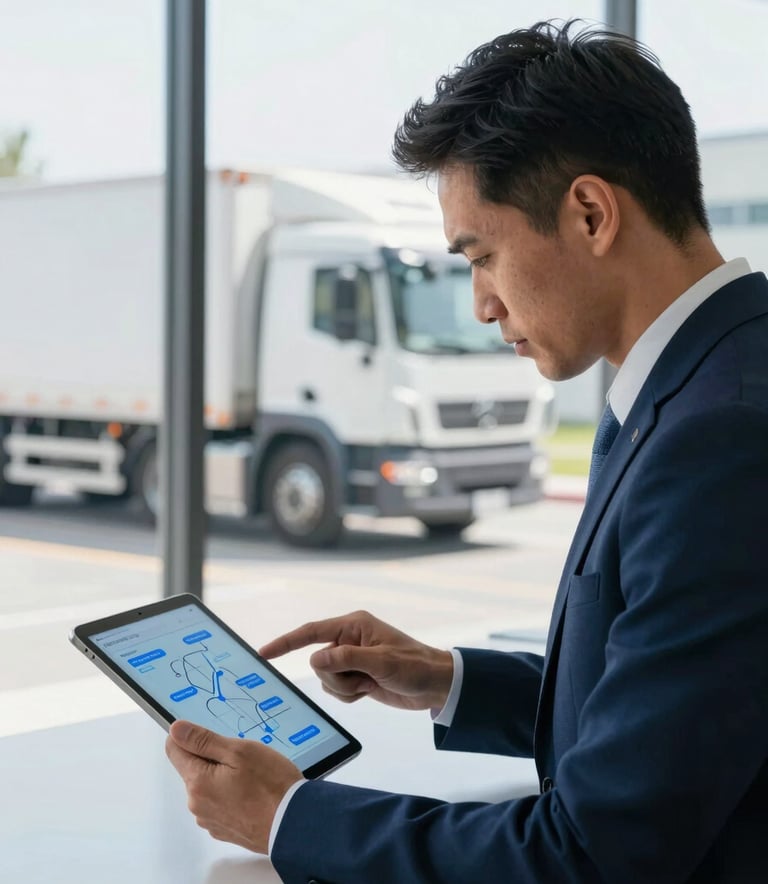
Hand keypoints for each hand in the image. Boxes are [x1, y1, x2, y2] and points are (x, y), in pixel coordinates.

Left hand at [165, 720, 302, 853]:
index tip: (211, 736)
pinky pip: (220, 803)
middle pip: (194, 769)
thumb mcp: (239, 751)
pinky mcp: (224, 829)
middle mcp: (197, 805)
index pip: (174, 750)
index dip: (190, 737)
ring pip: (208, 786)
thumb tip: (176, 730)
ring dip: (223, 777)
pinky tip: (253, 793)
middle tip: (242, 758)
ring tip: (252, 777)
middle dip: (213, 758)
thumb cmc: (271, 786)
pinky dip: (232, 795)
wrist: (294, 823)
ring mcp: (210, 820)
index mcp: (198, 782)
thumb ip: (204, 740)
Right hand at [259, 610, 453, 711]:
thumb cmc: (414, 666)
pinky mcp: (356, 677)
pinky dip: (349, 696)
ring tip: (369, 685)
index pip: (311, 632)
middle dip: (335, 677)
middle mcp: (349, 640)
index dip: (285, 643)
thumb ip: (346, 658)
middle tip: (363, 679)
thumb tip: (316, 659)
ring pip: (325, 679)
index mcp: (353, 626)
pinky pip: (336, 691)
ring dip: (344, 688)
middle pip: (317, 662)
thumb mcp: (381, 662)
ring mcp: (351, 659)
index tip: (264, 654)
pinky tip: (370, 691)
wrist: (435, 685)